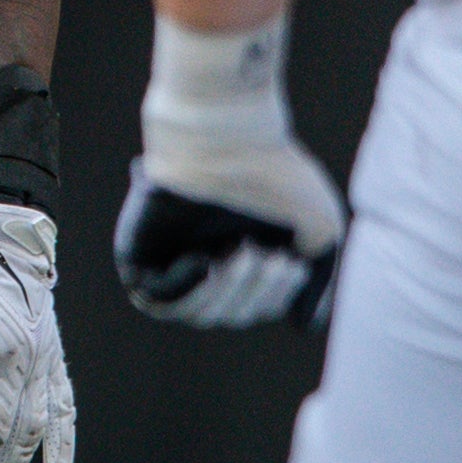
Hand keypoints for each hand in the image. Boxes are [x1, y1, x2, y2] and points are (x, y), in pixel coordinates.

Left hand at [116, 140, 344, 328]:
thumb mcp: (321, 231)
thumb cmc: (276, 173)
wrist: (227, 137)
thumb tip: (301, 325)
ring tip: (240, 253)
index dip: (276, 295)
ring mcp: (172, 254)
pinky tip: (203, 262)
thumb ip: (318, 282)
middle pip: (231, 314)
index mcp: (244, 254)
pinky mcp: (140, 250)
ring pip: (198, 312)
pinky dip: (184, 290)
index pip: (257, 307)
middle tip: (264, 254)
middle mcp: (208, 257)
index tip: (289, 260)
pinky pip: (155, 297)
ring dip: (225, 293)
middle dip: (255, 291)